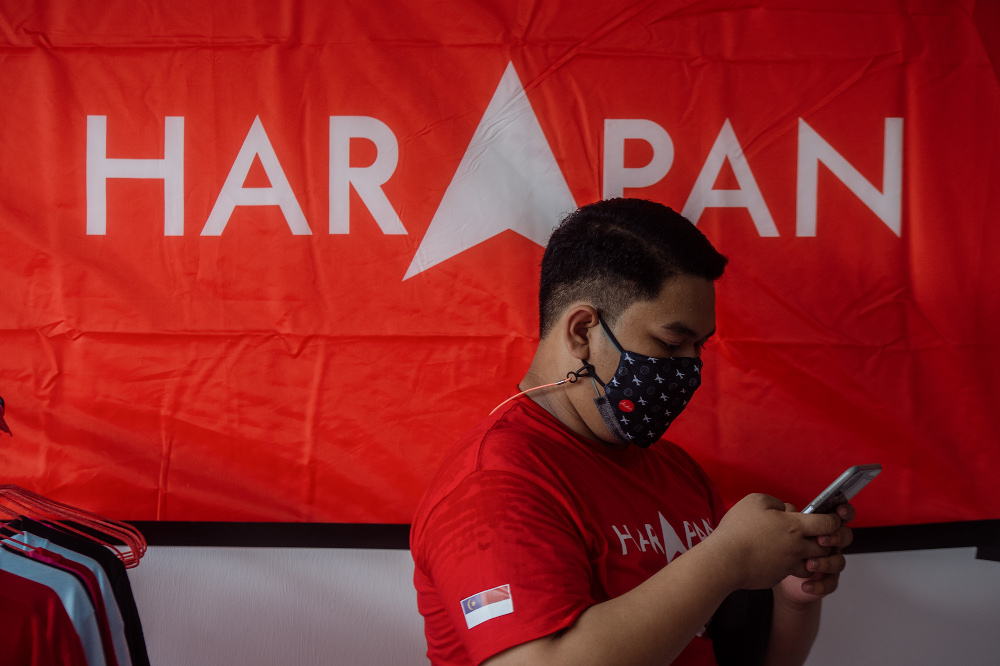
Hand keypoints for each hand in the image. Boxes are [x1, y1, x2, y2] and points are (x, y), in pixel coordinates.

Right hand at [708, 494, 842, 590]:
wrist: (725, 560)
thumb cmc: (738, 529)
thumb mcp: (755, 501)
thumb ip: (776, 502)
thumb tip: (786, 509)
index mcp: (794, 526)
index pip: (828, 524)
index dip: (833, 520)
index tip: (829, 518)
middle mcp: (797, 547)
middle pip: (826, 547)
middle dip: (825, 541)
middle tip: (815, 534)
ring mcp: (789, 565)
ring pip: (813, 563)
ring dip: (812, 556)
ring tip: (799, 547)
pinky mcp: (778, 576)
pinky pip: (794, 572)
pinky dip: (794, 566)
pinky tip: (781, 559)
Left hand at [775, 503, 853, 606]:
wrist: (777, 574)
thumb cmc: (782, 545)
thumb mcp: (784, 528)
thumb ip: (789, 516)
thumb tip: (789, 509)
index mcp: (822, 527)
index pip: (839, 516)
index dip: (845, 512)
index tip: (839, 512)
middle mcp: (830, 544)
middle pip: (845, 536)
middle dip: (836, 537)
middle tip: (820, 540)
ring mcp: (830, 562)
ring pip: (839, 561)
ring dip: (826, 563)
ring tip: (809, 564)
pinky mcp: (826, 580)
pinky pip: (830, 584)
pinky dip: (819, 585)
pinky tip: (805, 586)